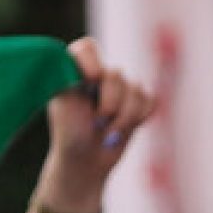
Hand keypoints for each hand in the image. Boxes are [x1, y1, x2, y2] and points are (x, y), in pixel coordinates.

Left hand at [36, 37, 155, 212]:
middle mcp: (99, 75)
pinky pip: (149, 100)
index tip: (92, 80)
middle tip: (96, 122)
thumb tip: (95, 68)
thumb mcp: (62, 104)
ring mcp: (119, 89)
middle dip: (109, 104)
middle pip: (116, 74)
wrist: (84, 164)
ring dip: (123, 118)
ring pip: (136, 90)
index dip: (93, 61)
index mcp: (76, 70)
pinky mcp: (137, 103)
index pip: (87, 49)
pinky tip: (123, 129)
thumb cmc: (69, 135)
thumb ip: (71, 77)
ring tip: (107, 132)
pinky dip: (139, 118)